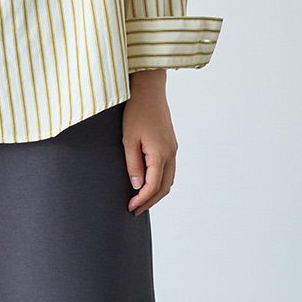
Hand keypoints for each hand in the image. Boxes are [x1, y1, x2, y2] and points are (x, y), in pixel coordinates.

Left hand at [123, 71, 176, 214]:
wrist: (149, 91)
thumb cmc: (136, 112)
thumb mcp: (128, 140)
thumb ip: (133, 164)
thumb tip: (136, 185)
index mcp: (160, 153)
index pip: (153, 186)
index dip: (142, 200)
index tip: (130, 207)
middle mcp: (171, 153)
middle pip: (164, 187)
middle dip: (150, 201)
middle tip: (134, 210)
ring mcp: (173, 148)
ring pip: (169, 180)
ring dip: (156, 193)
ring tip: (141, 201)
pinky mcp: (171, 144)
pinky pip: (169, 170)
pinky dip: (161, 182)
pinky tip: (148, 184)